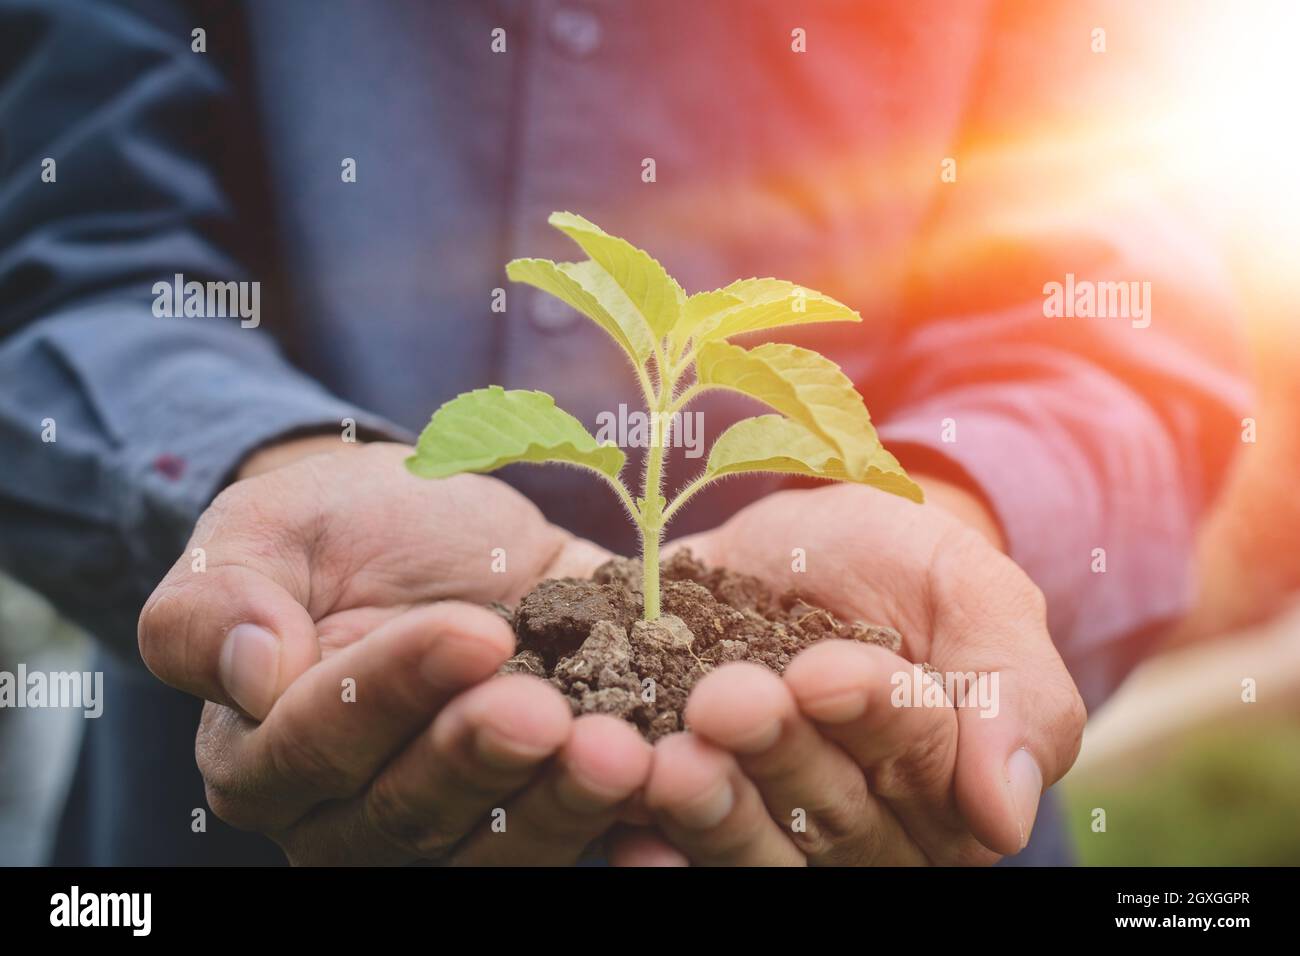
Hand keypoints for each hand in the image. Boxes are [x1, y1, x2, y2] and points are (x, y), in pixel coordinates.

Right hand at [139, 439, 650, 864]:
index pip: (316, 746)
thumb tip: (251, 674)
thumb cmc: (331, 529)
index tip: (473, 631)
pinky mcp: (535, 803)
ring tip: (620, 755)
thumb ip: (217, 604)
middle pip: (409, 815)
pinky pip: (572, 832)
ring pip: (496, 848)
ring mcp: (452, 820)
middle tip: (549, 715)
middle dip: (481, 762)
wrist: (427, 528)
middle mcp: (352, 814)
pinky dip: (624, 816)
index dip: (392, 694)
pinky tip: (670, 776)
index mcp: (266, 756)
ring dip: (559, 807)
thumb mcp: (259, 532)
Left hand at [610, 479, 1085, 865]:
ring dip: (714, 811)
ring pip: (759, 850)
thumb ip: (1011, 686)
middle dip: (780, 756)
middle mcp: (871, 828)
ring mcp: (781, 830)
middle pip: (835, 816)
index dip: (874, 718)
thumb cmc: (893, 564)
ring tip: (672, 764)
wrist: (791, 549)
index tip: (820, 671)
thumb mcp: (964, 586)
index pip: (923, 762)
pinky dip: (659, 846)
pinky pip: (685, 853)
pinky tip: (631, 835)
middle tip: (725, 704)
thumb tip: (1005, 817)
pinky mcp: (702, 820)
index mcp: (950, 782)